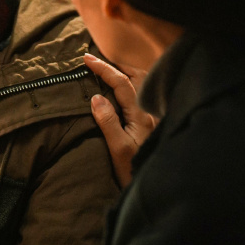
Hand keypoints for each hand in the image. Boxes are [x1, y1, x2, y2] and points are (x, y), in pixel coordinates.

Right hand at [84, 52, 155, 188]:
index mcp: (140, 114)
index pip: (121, 83)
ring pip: (140, 84)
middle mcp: (149, 111)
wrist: (159, 186)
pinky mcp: (151, 123)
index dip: (103, 68)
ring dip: (124, 73)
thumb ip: (108, 122)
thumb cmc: (134, 171)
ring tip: (109, 68)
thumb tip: (96, 96)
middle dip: (115, 65)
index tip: (86, 58)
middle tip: (96, 58)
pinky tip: (123, 89)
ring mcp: (152, 116)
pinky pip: (141, 94)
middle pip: (134, 77)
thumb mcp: (117, 149)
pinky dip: (130, 84)